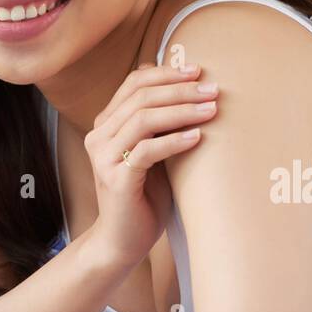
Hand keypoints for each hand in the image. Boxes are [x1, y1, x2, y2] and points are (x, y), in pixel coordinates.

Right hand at [83, 63, 217, 266]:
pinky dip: (174, 141)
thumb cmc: (144, 195)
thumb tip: (184, 86)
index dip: (166, 73)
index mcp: (106, 123)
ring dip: (182, 110)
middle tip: (213, 89)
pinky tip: (197, 137)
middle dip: (181, 89)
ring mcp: (104, 157)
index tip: (198, 71)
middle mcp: (98, 135)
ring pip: (144, 119)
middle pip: (141, 97)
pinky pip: (147, 151)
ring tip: (212, 110)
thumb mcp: (152, 151)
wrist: (123, 240)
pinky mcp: (116, 179)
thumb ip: (159, 123)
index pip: (134, 83)